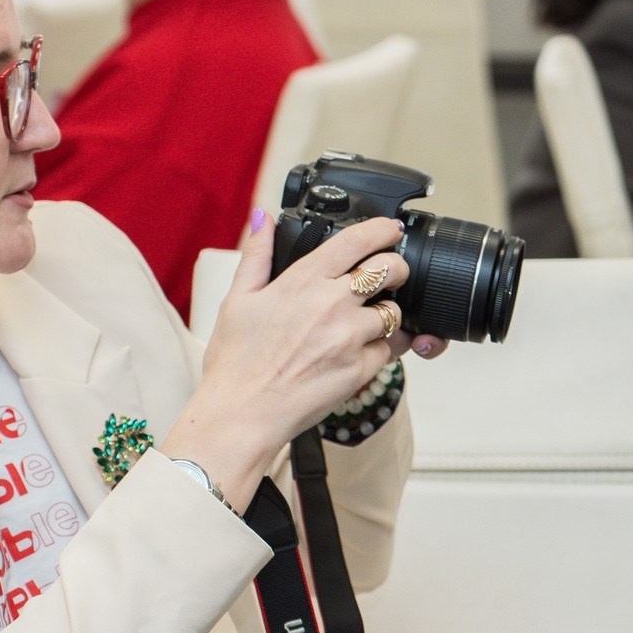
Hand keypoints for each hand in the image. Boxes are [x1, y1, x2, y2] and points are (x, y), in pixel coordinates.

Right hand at [166, 211, 426, 505]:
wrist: (241, 414)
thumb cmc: (236, 361)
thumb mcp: (238, 299)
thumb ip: (257, 254)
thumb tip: (262, 218)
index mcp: (302, 281)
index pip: (356, 240)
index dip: (383, 229)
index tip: (392, 229)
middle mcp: (331, 304)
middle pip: (390, 271)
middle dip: (396, 270)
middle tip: (391, 277)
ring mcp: (348, 338)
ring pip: (392, 314)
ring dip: (385, 316)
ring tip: (364, 325)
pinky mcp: (359, 370)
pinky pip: (387, 351)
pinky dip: (378, 351)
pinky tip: (356, 354)